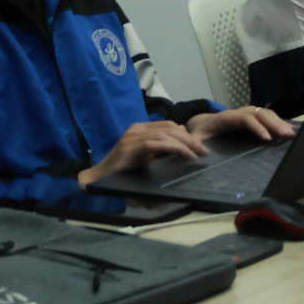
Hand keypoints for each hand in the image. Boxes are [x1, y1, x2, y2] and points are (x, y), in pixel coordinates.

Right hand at [77, 121, 207, 186]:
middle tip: (204, 151)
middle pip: (170, 128)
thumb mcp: (147, 158)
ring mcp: (133, 137)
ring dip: (185, 144)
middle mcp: (136, 130)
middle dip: (189, 139)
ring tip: (197, 155)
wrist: (99, 178)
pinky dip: (173, 148)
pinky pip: (156, 143)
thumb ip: (161, 148)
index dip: (185, 133)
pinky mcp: (131, 146)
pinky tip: (184, 155)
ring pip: (166, 134)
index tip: (199, 145)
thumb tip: (183, 142)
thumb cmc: (123, 170)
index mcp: (140, 130)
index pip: (168, 125)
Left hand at [188, 106, 295, 142]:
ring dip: (279, 122)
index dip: (257, 127)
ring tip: (290, 133)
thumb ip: (195, 144)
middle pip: (260, 114)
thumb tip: (200, 154)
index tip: (267, 139)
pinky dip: (278, 121)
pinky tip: (287, 129)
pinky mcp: (252, 116)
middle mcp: (240, 112)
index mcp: (227, 117)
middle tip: (286, 135)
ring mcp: (247, 112)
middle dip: (274, 124)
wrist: (203, 122)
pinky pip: (267, 116)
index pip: (246, 119)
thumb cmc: (201, 132)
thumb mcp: (195, 138)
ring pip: (266, 113)